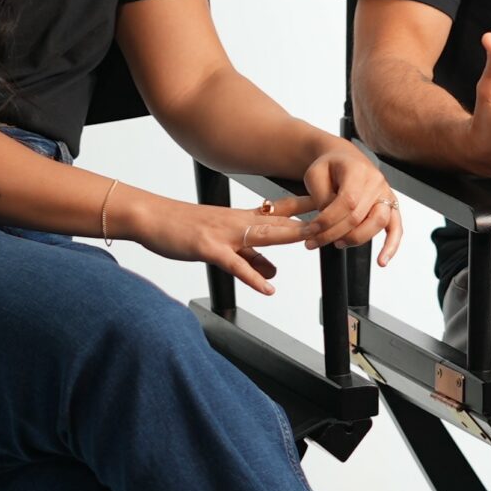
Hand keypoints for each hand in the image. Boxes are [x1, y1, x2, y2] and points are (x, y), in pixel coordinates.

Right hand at [132, 193, 318, 295]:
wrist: (152, 217)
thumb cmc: (185, 228)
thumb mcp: (223, 242)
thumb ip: (250, 258)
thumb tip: (275, 274)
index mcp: (243, 219)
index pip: (282, 210)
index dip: (310, 208)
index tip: (335, 202)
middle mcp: (238, 222)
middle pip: (280, 220)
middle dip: (310, 220)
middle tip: (338, 216)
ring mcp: (224, 234)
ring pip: (263, 235)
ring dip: (289, 236)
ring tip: (315, 239)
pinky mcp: (208, 248)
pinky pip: (234, 263)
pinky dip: (253, 275)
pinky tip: (268, 287)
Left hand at [299, 143, 403, 267]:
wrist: (344, 158)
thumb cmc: (330, 167)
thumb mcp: (315, 174)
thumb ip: (321, 197)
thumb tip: (328, 221)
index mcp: (358, 170)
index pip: (347, 201)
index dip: (328, 220)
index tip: (311, 230)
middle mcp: (376, 182)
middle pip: (359, 216)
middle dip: (334, 233)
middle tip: (314, 242)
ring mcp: (386, 194)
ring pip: (378, 223)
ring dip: (356, 239)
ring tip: (337, 243)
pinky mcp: (390, 206)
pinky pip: (396, 228)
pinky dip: (391, 246)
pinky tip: (382, 261)